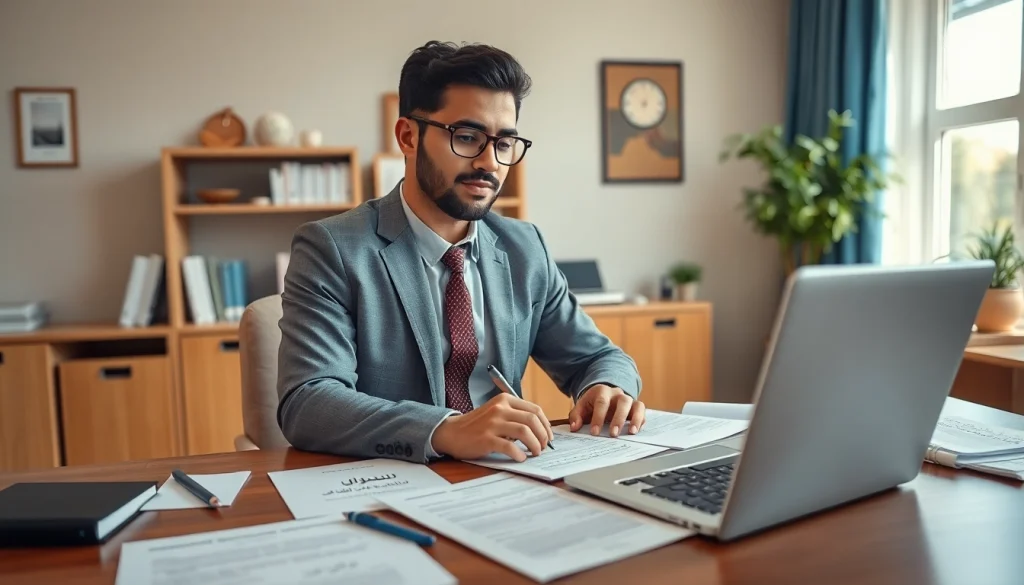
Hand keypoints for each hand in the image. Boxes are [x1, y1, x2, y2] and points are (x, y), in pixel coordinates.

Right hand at [431, 393, 553, 461]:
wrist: (452, 432)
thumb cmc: (477, 425)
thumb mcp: (497, 412)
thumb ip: (515, 416)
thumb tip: (540, 430)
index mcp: (505, 400)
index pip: (535, 409)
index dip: (546, 424)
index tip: (548, 436)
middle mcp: (500, 409)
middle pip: (532, 420)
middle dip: (543, 435)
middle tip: (544, 446)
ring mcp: (492, 423)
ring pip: (524, 432)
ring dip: (535, 445)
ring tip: (535, 452)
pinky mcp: (486, 439)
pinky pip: (509, 446)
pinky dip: (519, 454)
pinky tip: (520, 458)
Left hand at [568, 384, 645, 437]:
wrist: (602, 396)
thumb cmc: (591, 404)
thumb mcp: (581, 407)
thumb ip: (576, 416)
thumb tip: (574, 427)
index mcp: (602, 391)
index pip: (601, 402)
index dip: (598, 418)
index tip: (594, 432)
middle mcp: (617, 394)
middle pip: (622, 402)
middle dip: (618, 418)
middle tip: (613, 434)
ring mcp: (628, 400)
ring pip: (636, 405)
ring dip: (635, 419)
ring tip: (631, 433)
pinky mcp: (636, 407)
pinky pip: (642, 411)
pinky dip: (641, 420)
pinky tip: (636, 431)